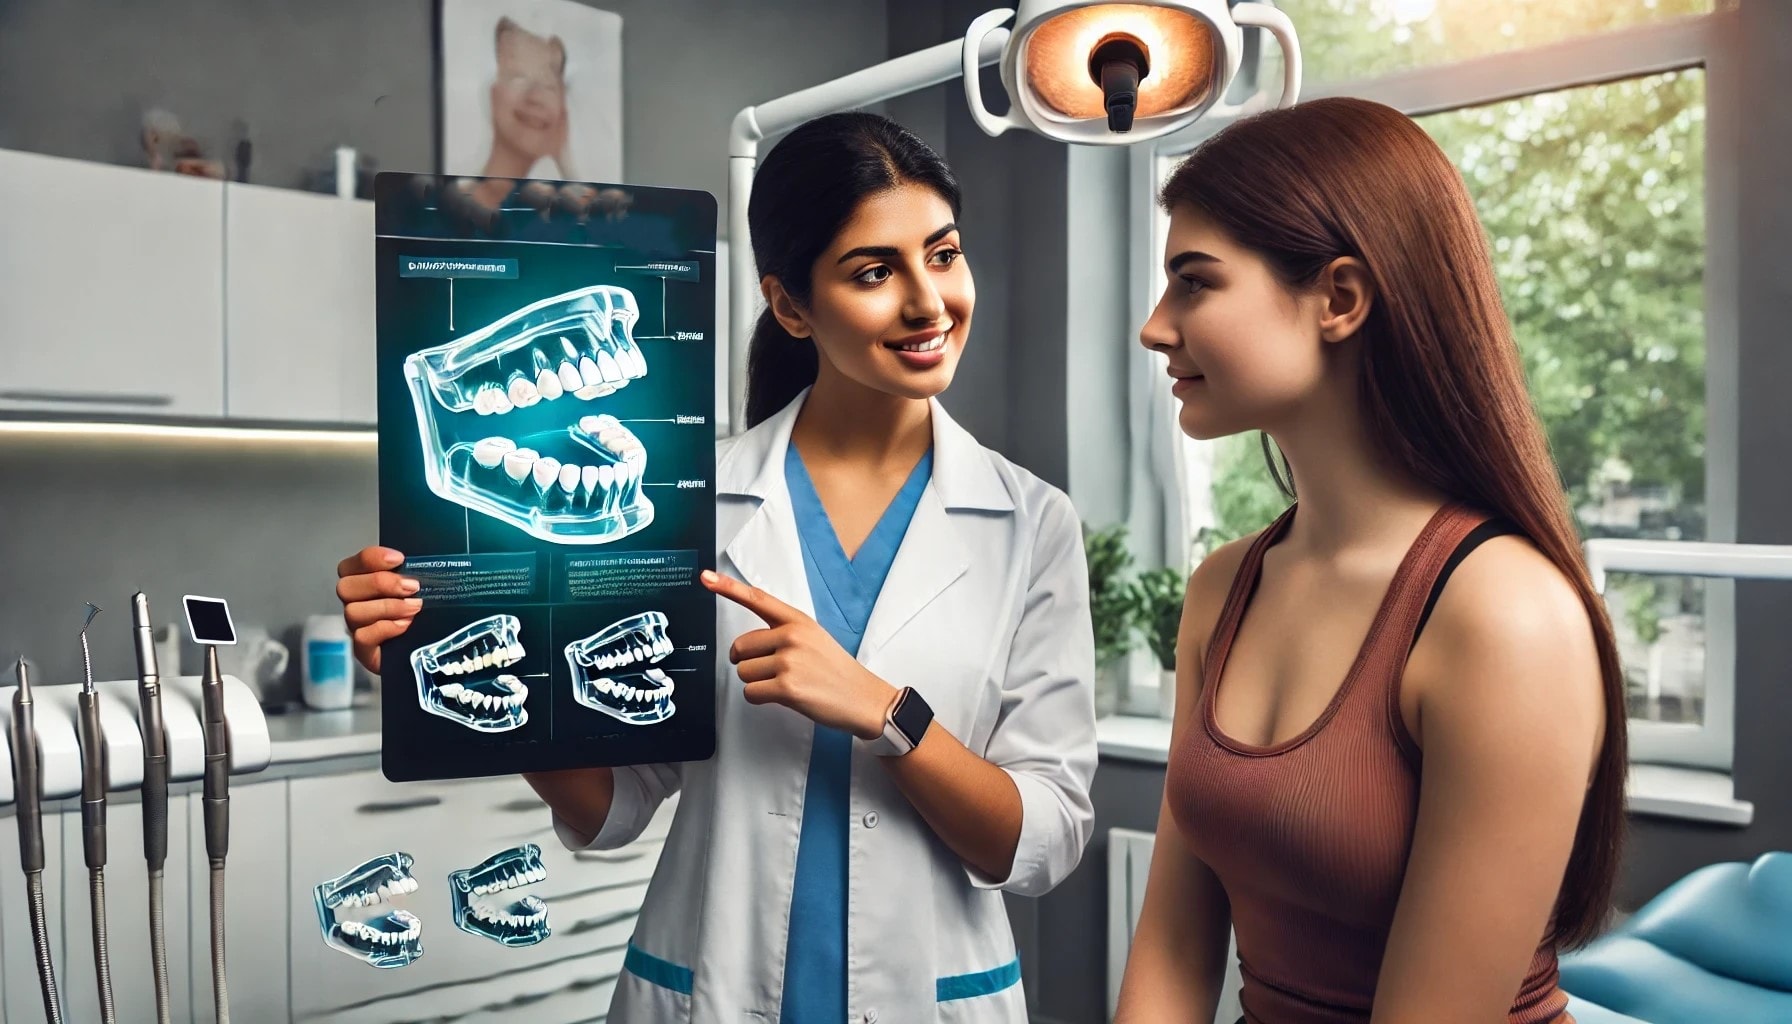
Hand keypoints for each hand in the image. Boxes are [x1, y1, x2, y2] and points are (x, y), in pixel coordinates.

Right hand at [335, 546, 421, 673]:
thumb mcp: (421, 587)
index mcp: (364, 582)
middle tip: (412, 587)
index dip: (372, 558)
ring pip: (353, 612)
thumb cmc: (424, 612)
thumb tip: (422, 561)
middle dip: (380, 582)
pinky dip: (385, 628)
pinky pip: (362, 637)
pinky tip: (406, 625)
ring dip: (388, 607)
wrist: (431, 649)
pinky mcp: (364, 650)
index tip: (399, 559)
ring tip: (415, 607)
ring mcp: (357, 628)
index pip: (352, 565)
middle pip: (345, 587)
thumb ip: (413, 571)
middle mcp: (355, 604)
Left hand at [701, 570, 898, 739]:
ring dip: (757, 683)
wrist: (863, 698)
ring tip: (786, 683)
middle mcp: (792, 636)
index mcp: (798, 621)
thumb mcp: (814, 637)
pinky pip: (751, 693)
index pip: (758, 599)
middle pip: (740, 647)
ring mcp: (789, 661)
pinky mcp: (787, 688)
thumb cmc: (835, 670)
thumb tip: (746, 643)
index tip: (706, 577)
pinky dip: (761, 698)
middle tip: (773, 670)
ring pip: (743, 673)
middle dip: (748, 663)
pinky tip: (784, 697)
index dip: (728, 587)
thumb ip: (783, 631)